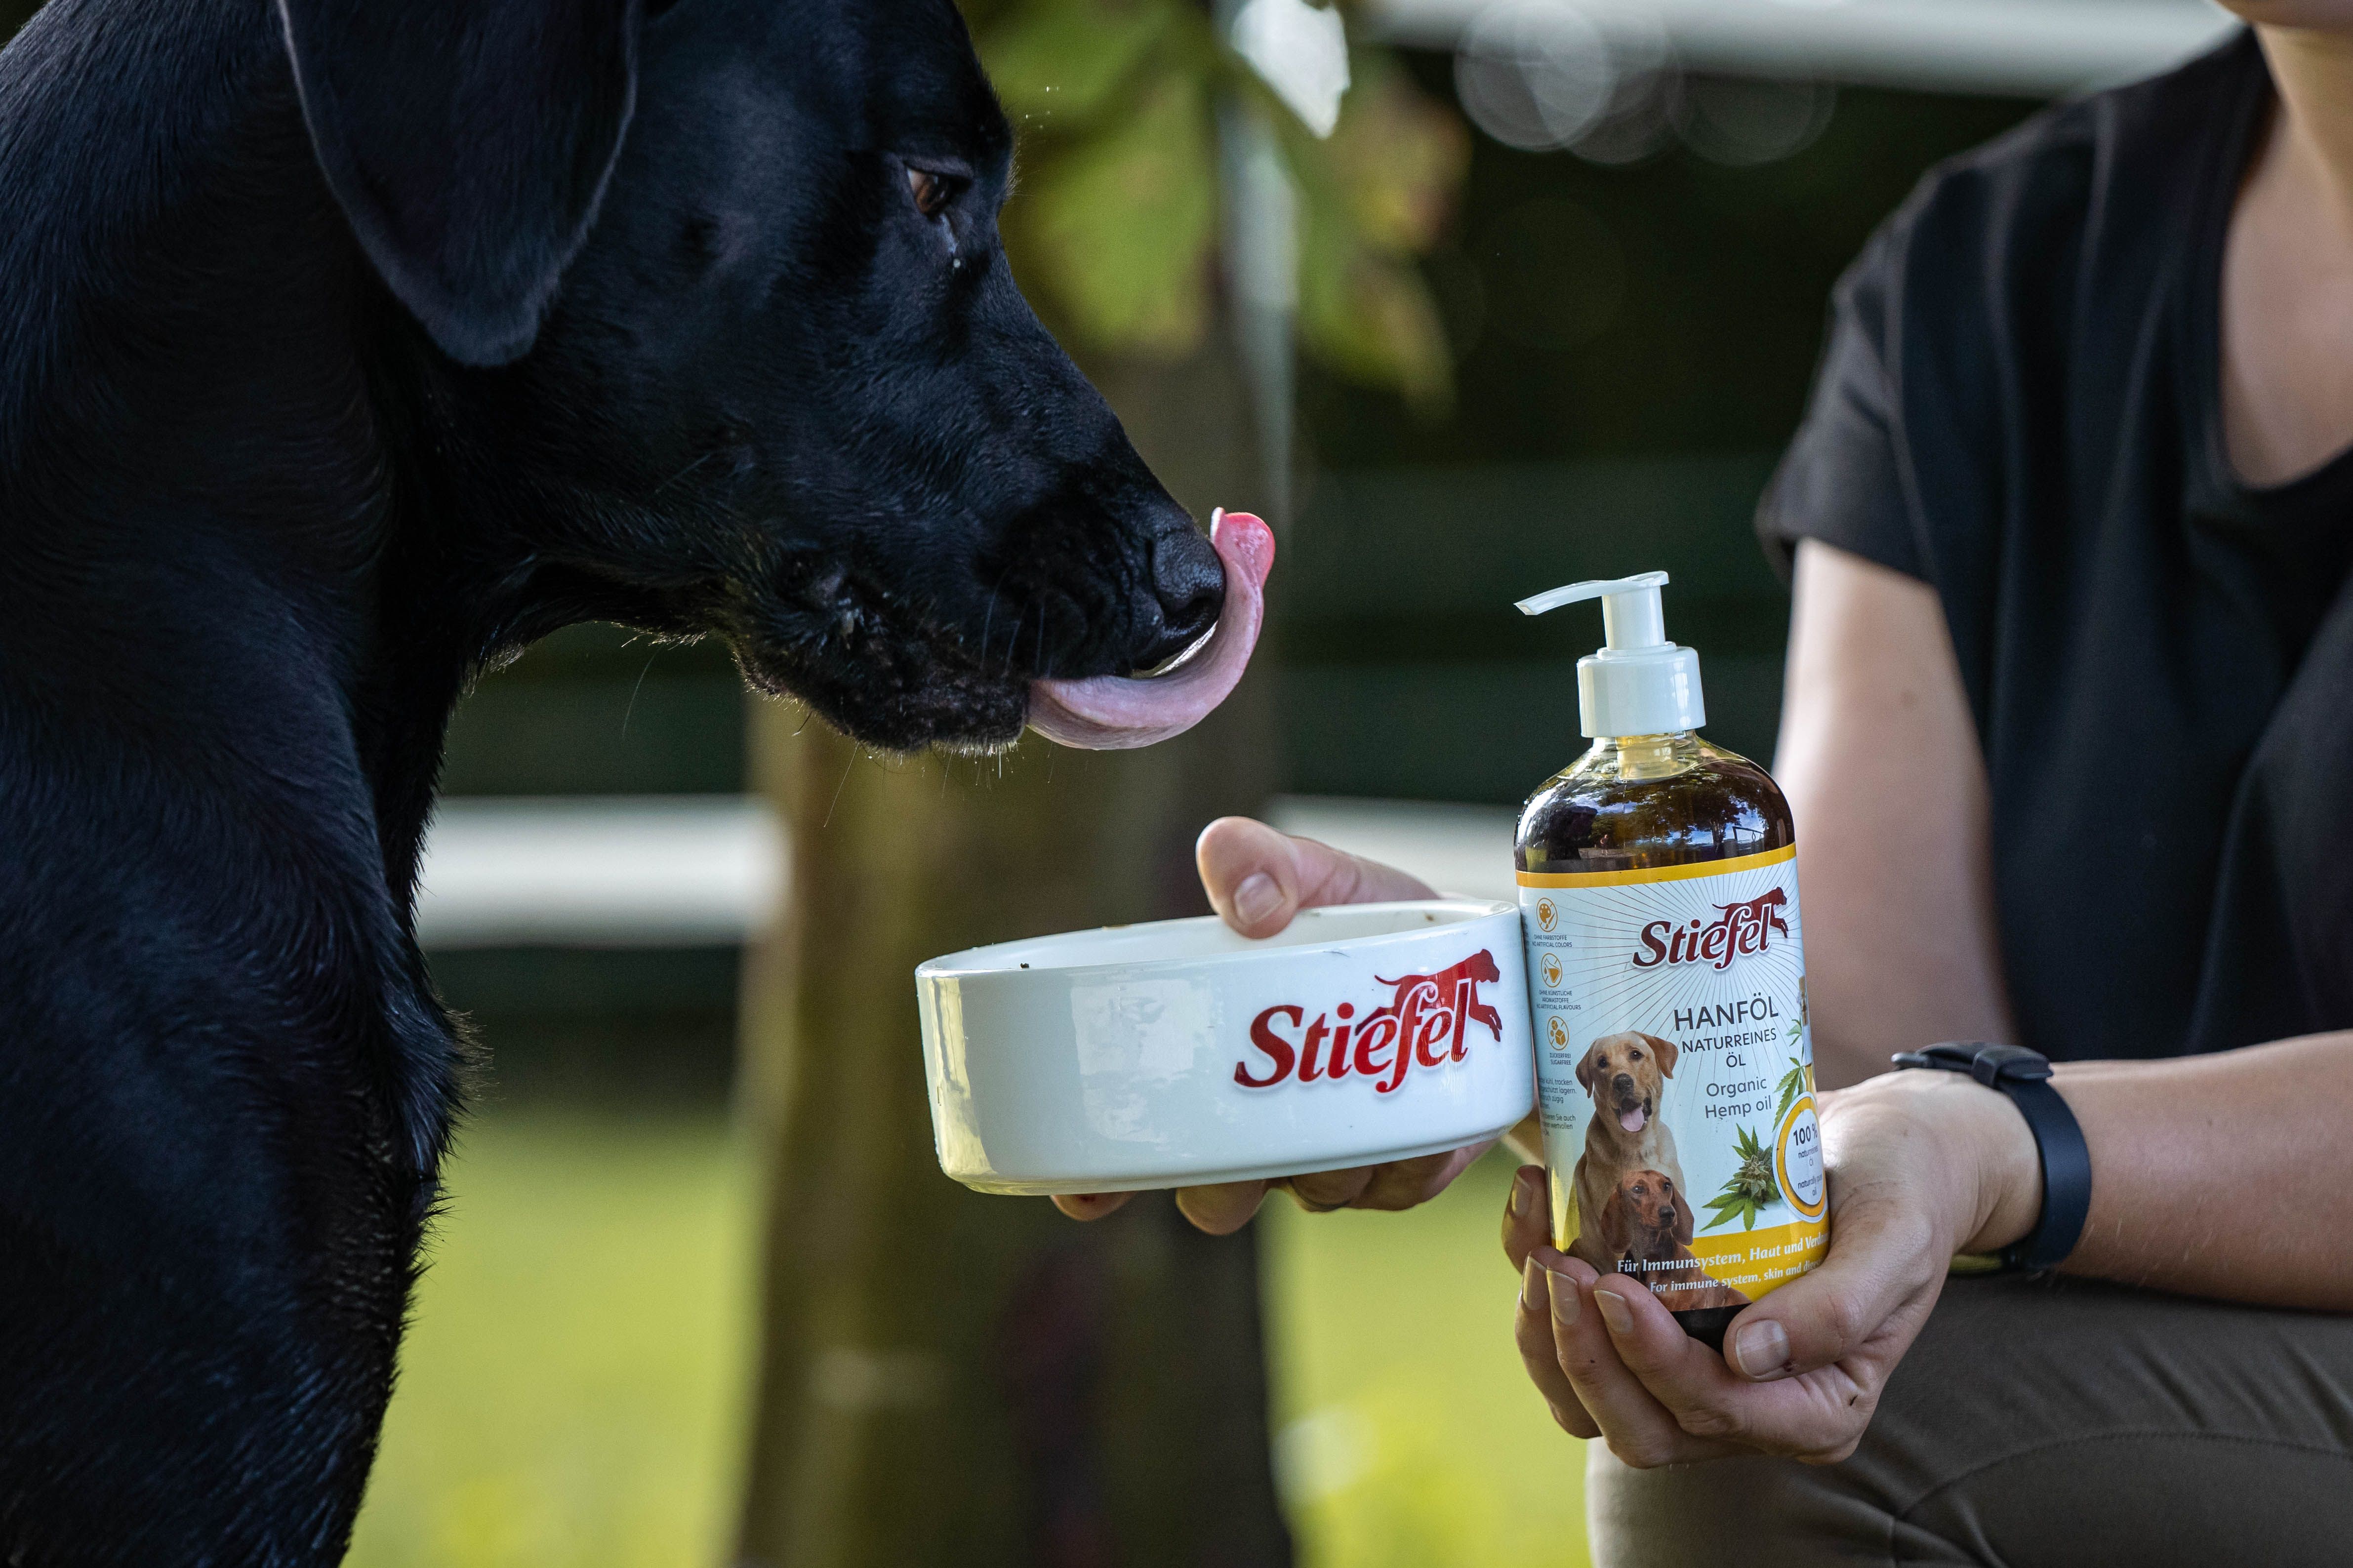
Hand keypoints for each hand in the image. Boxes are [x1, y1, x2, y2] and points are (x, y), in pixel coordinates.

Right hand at [1053, 815, 1513, 1233]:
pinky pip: (1396, 1191)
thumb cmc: (1371, 915)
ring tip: (1365, 1091)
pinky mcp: (1407, 1165)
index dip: (1100, 1176)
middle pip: (1216, 1194)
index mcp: (1213, 1058)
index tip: (1082, 1193)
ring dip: (1329, 1166)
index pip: (1133, 1140)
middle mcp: (1263, 1122)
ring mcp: (1333, 1153)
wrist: (1482, 953)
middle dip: (1224, 1190)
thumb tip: (1244, 901)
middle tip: (1245, 1161)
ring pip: (1312, 1196)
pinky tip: (1423, 1118)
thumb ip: (1266, 864)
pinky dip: (1408, 1164)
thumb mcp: (1318, 876)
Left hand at [1500, 1069, 2038, 1464]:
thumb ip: (1841, 1305)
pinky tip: (1536, 1214)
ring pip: (1595, 1401)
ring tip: (1538, 1250)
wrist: (1884, 1150)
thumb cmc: (1902, 1191)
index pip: (1716, 1412)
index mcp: (1816, 1407)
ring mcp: (1697, 1373)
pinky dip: (1545, 1294)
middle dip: (1585, 1358)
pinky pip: (1585, 1342)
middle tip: (1557, 1267)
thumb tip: (1749, 1357)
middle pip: (1640, 1426)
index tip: (1612, 1286)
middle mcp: (1750, 1409)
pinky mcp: (1660, 1330)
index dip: (1654, 1362)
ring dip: (1549, 1338)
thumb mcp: (1896, 1237)